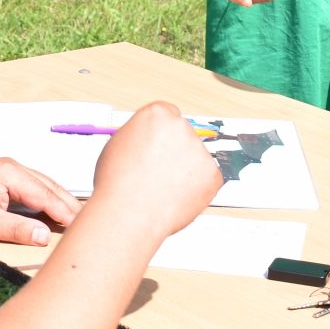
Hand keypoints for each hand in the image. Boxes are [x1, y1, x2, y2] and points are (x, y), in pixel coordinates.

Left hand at [0, 158, 79, 247]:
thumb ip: (16, 229)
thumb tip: (45, 235)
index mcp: (10, 173)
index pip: (46, 195)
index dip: (65, 212)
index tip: (83, 226)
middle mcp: (12, 167)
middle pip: (49, 186)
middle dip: (69, 204)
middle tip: (90, 221)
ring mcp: (7, 170)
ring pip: (42, 185)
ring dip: (59, 200)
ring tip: (77, 216)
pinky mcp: (2, 177)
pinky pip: (32, 186)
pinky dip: (46, 197)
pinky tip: (53, 208)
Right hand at [92, 101, 223, 239]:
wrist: (127, 213)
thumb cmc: (116, 184)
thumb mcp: (118, 145)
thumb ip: (139, 138)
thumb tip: (147, 142)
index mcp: (156, 114)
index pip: (168, 115)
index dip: (163, 135)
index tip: (162, 146)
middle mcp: (180, 126)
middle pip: (184, 135)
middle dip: (175, 152)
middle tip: (160, 174)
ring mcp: (199, 149)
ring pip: (196, 159)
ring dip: (185, 172)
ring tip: (162, 189)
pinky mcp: (212, 173)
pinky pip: (207, 180)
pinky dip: (196, 190)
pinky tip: (175, 197)